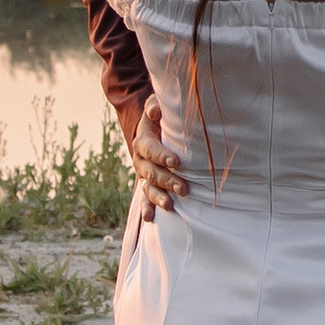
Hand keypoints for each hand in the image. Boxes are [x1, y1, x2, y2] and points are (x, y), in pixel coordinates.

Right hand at [126, 96, 186, 210]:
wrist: (156, 129)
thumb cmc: (163, 117)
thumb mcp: (158, 107)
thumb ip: (156, 106)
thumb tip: (155, 111)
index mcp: (143, 141)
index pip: (149, 149)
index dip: (161, 155)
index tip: (176, 161)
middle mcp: (140, 160)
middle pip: (150, 172)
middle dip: (167, 180)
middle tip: (183, 188)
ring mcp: (143, 174)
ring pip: (148, 187)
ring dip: (158, 197)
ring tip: (170, 204)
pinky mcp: (147, 185)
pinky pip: (145, 198)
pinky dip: (146, 208)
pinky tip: (150, 218)